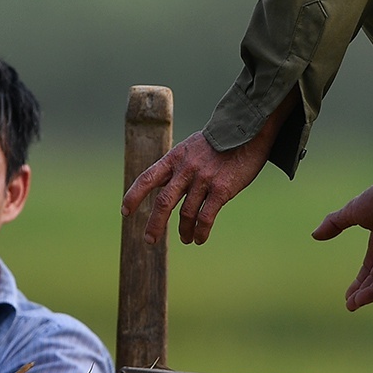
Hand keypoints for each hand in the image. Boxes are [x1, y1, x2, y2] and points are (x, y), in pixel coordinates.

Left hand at [121, 129, 269, 245]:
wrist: (247, 132)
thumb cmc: (218, 143)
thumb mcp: (190, 148)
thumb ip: (177, 166)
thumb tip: (162, 185)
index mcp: (175, 158)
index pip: (147, 178)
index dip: (134, 196)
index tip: (125, 212)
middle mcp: (186, 169)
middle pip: (163, 202)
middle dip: (154, 225)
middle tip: (150, 240)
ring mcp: (204, 180)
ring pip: (186, 214)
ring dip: (184, 230)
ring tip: (186, 238)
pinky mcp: (222, 189)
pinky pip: (206, 217)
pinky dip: (201, 231)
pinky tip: (200, 238)